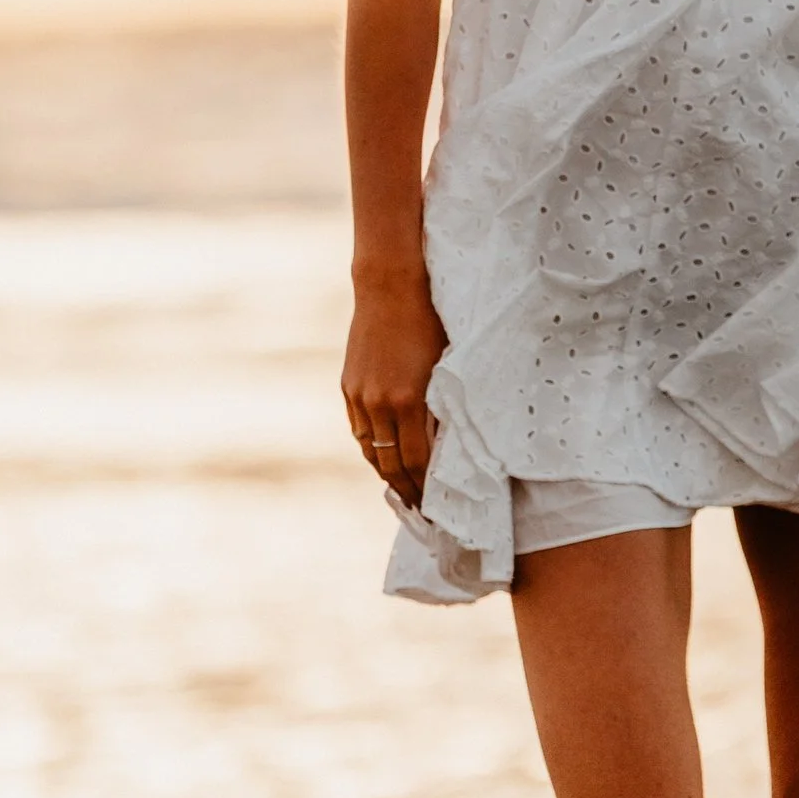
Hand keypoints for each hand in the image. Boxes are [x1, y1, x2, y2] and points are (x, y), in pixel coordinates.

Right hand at [341, 263, 445, 507]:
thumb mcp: (445, 366)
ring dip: (386, 473)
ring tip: (402, 490)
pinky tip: (382, 457)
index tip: (436, 506)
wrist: (390, 287)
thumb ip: (442, 406)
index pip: (417, 461)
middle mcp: (379, 403)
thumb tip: (449, 444)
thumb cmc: (430, 321)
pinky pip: (358, 429)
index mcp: (408, 400)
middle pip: (390, 463)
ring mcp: (360, 395)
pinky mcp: (348, 386)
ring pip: (370, 450)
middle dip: (407, 490)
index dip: (425, 488)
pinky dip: (370, 448)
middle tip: (421, 510)